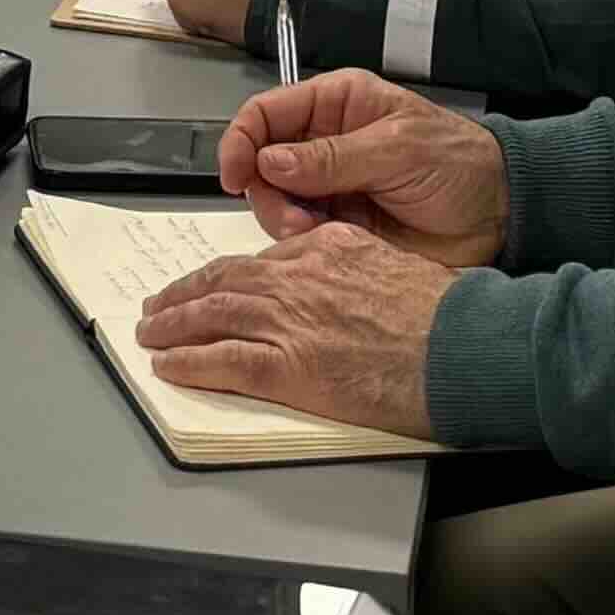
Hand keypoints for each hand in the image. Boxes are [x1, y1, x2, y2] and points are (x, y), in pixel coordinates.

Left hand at [131, 221, 451, 440]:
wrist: (464, 348)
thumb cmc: (446, 317)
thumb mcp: (394, 267)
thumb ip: (354, 271)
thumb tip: (339, 290)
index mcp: (327, 248)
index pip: (259, 260)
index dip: (224, 274)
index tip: (208, 282)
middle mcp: (300, 278)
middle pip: (224, 281)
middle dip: (186, 294)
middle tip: (160, 305)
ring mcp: (291, 321)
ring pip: (213, 315)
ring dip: (173, 325)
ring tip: (151, 333)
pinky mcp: (289, 366)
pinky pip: (223, 362)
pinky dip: (189, 363)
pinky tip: (169, 366)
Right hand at [220, 71, 506, 265]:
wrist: (500, 215)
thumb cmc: (461, 164)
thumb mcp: (399, 148)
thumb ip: (334, 156)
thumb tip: (270, 159)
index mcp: (337, 105)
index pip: (266, 113)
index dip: (241, 140)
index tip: (234, 174)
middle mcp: (324, 143)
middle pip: (260, 161)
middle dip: (264, 190)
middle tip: (291, 217)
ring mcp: (329, 187)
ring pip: (274, 201)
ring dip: (282, 218)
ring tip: (313, 231)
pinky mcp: (339, 226)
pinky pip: (298, 233)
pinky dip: (300, 242)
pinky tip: (326, 243)